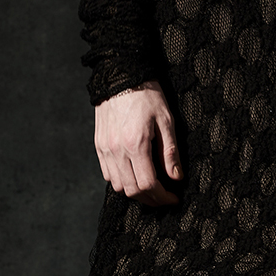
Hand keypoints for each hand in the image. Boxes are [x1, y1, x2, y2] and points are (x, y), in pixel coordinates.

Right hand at [94, 81, 181, 206]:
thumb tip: (176, 177)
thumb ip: (170, 152)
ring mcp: (105, 149)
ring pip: (118, 186)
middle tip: (164, 198)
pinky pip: (108, 174)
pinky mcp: (99, 146)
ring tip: (151, 189)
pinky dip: (121, 182)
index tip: (174, 198)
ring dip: (135, 193)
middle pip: (132, 190)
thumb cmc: (147, 95)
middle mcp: (117, 150)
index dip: (163, 197)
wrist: (120, 76)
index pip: (148, 184)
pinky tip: (134, 176)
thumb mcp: (166, 120)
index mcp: (136, 144)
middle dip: (151, 199)